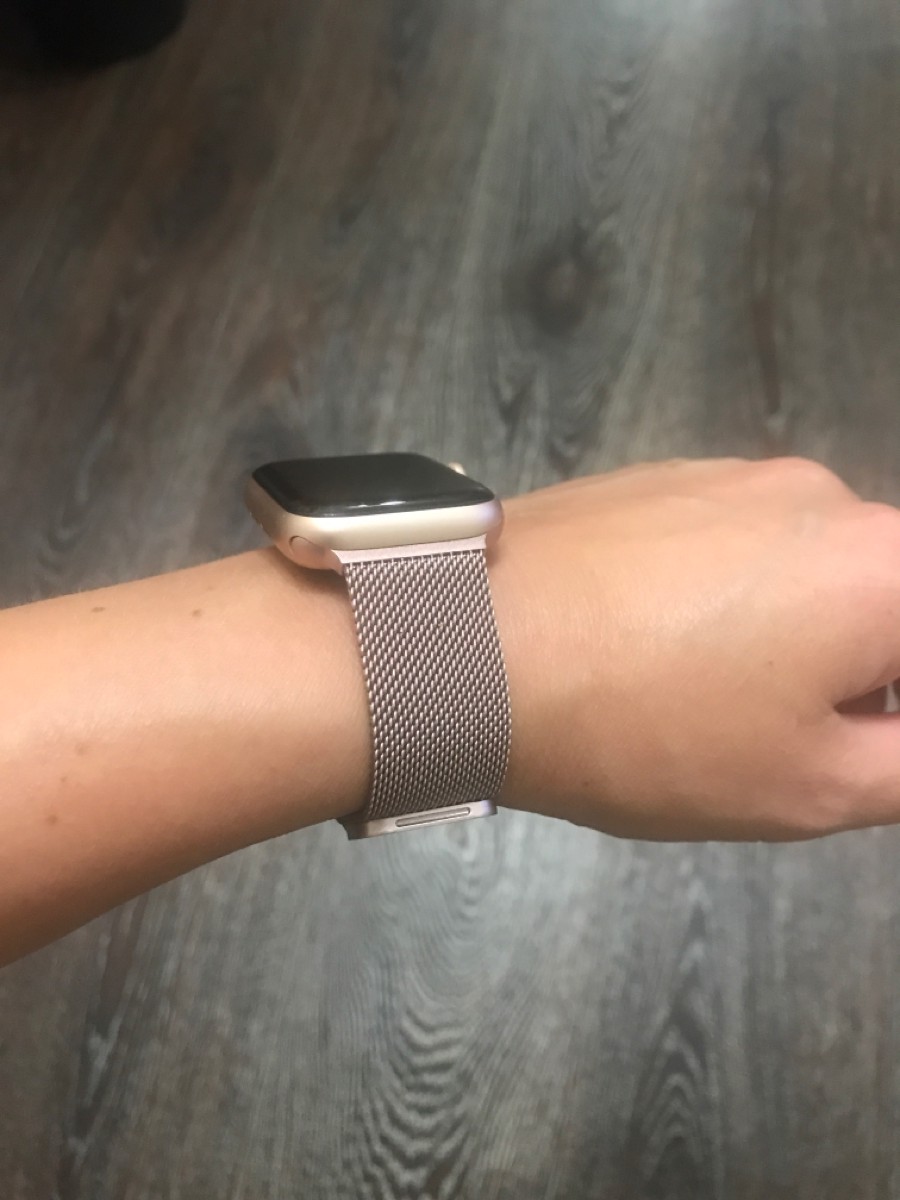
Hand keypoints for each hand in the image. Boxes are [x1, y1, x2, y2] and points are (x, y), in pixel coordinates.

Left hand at [495, 457, 899, 839]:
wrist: (464, 643)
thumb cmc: (649, 727)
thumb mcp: (812, 785)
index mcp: (884, 565)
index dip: (885, 708)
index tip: (845, 740)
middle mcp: (822, 494)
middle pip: (879, 600)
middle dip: (853, 676)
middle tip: (769, 737)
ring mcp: (729, 474)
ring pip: (802, 571)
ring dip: (784, 637)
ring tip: (692, 696)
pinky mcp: (654, 478)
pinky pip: (725, 545)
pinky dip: (718, 600)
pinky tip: (642, 646)